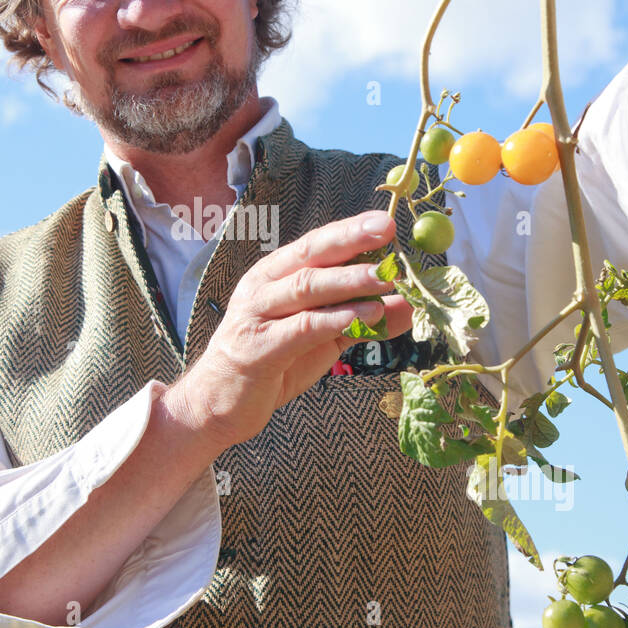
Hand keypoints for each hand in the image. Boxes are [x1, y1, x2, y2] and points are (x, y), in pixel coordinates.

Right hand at [167, 209, 412, 450]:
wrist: (219, 404)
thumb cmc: (271, 364)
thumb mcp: (323, 338)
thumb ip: (361, 319)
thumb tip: (409, 306)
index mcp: (275, 276)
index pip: (316, 245)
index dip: (350, 231)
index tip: (386, 223)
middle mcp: (263, 288)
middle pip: (310, 255)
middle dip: (350, 241)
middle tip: (387, 232)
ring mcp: (257, 316)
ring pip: (306, 288)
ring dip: (348, 281)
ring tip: (385, 278)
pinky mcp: (258, 349)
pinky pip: (301, 329)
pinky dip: (333, 320)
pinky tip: (363, 316)